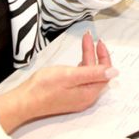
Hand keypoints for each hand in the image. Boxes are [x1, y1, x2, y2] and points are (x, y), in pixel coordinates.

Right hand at [0, 32, 116, 132]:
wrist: (24, 101)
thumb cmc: (44, 87)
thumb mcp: (70, 75)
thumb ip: (93, 73)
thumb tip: (115, 72)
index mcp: (89, 93)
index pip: (104, 73)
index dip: (104, 56)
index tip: (99, 42)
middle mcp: (85, 97)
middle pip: (96, 72)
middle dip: (94, 53)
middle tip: (89, 37)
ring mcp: (76, 97)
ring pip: (88, 74)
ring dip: (87, 57)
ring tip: (84, 42)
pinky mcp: (68, 95)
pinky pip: (80, 79)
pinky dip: (80, 66)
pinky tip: (77, 59)